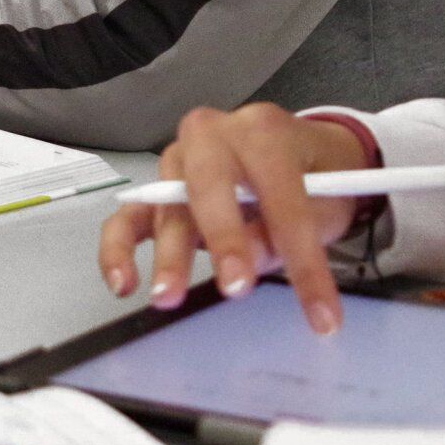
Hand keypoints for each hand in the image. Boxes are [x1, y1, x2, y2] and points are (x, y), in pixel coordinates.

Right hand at [97, 103, 371, 334]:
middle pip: (211, 184)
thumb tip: (250, 257)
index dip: (303, 257)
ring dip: (169, 254)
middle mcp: (213, 136)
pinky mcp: (156, 191)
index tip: (321, 314)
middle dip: (224, 238)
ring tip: (169, 297)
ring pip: (168, 205)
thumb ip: (292, 228)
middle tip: (236, 287)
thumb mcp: (325, 200)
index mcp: (264, 130)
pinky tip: (123, 284)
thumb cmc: (316, 175)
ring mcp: (178, 162)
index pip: (281, 194)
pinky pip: (129, 218)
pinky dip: (119, 250)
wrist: (301, 151)